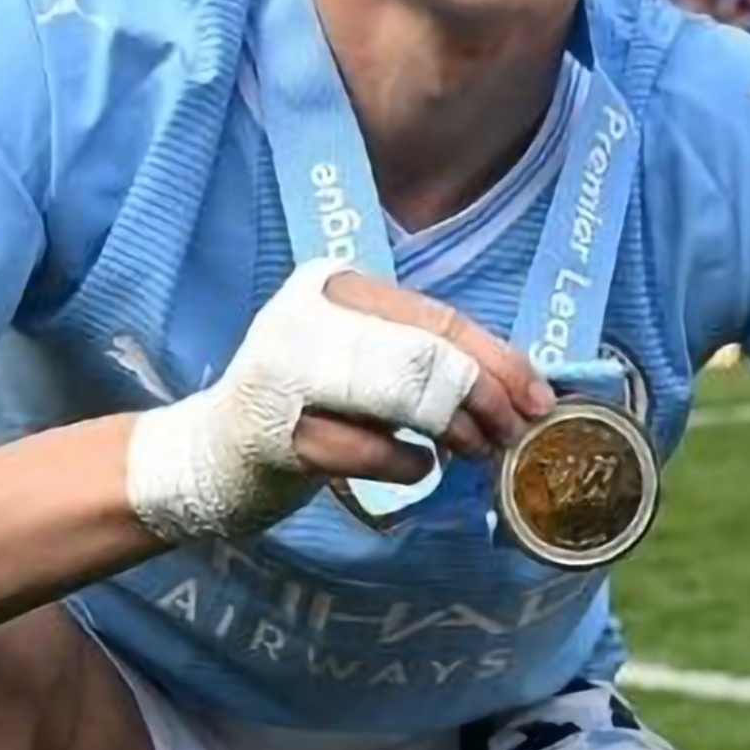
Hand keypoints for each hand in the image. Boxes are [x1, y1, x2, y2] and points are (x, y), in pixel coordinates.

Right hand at [125, 259, 552, 542]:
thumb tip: (526, 385)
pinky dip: (406, 465)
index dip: (499, 361)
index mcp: (337, 284)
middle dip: (484, 399)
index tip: (539, 399)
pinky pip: (369, 451)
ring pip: (401, 398)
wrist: (210, 456)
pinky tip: (412, 466)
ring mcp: (285, 369)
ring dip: (456, 433)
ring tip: (475, 452)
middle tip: (512, 434)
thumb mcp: (366, 363)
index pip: (437, 319)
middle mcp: (308, 314)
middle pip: (425, 357)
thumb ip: (430, 360)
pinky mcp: (273, 430)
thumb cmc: (307, 407)